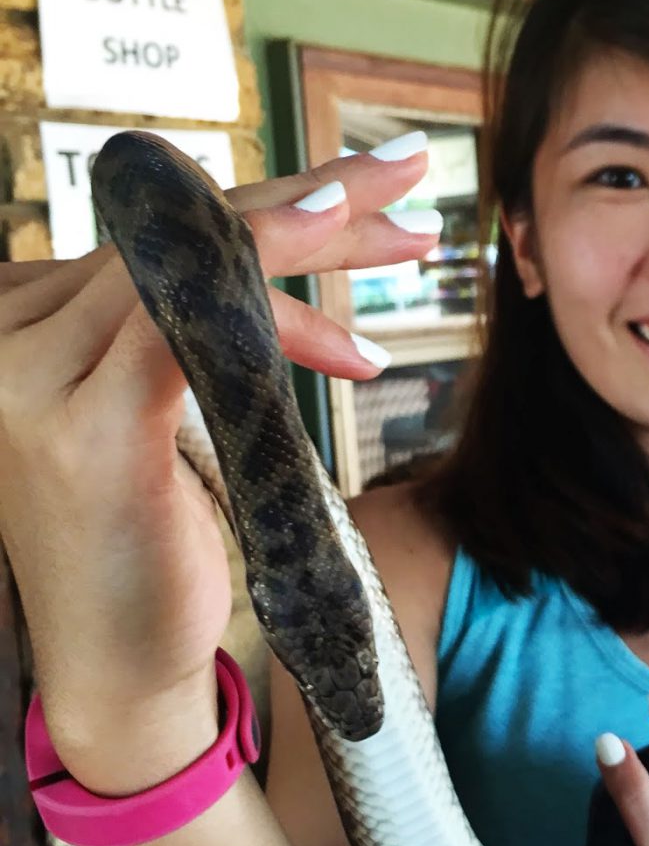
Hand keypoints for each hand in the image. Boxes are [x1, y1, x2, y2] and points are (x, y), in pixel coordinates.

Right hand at [0, 144, 434, 787]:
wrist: (117, 672)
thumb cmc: (149, 546)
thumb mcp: (158, 414)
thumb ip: (174, 330)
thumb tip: (251, 252)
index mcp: (24, 317)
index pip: (161, 231)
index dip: (269, 201)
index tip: (366, 191)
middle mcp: (9, 329)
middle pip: (182, 232)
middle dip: (309, 199)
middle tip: (405, 172)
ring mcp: (30, 373)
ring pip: (196, 267)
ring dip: (318, 249)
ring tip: (412, 244)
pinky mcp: (81, 426)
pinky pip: (193, 330)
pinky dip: (279, 318)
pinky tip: (353, 339)